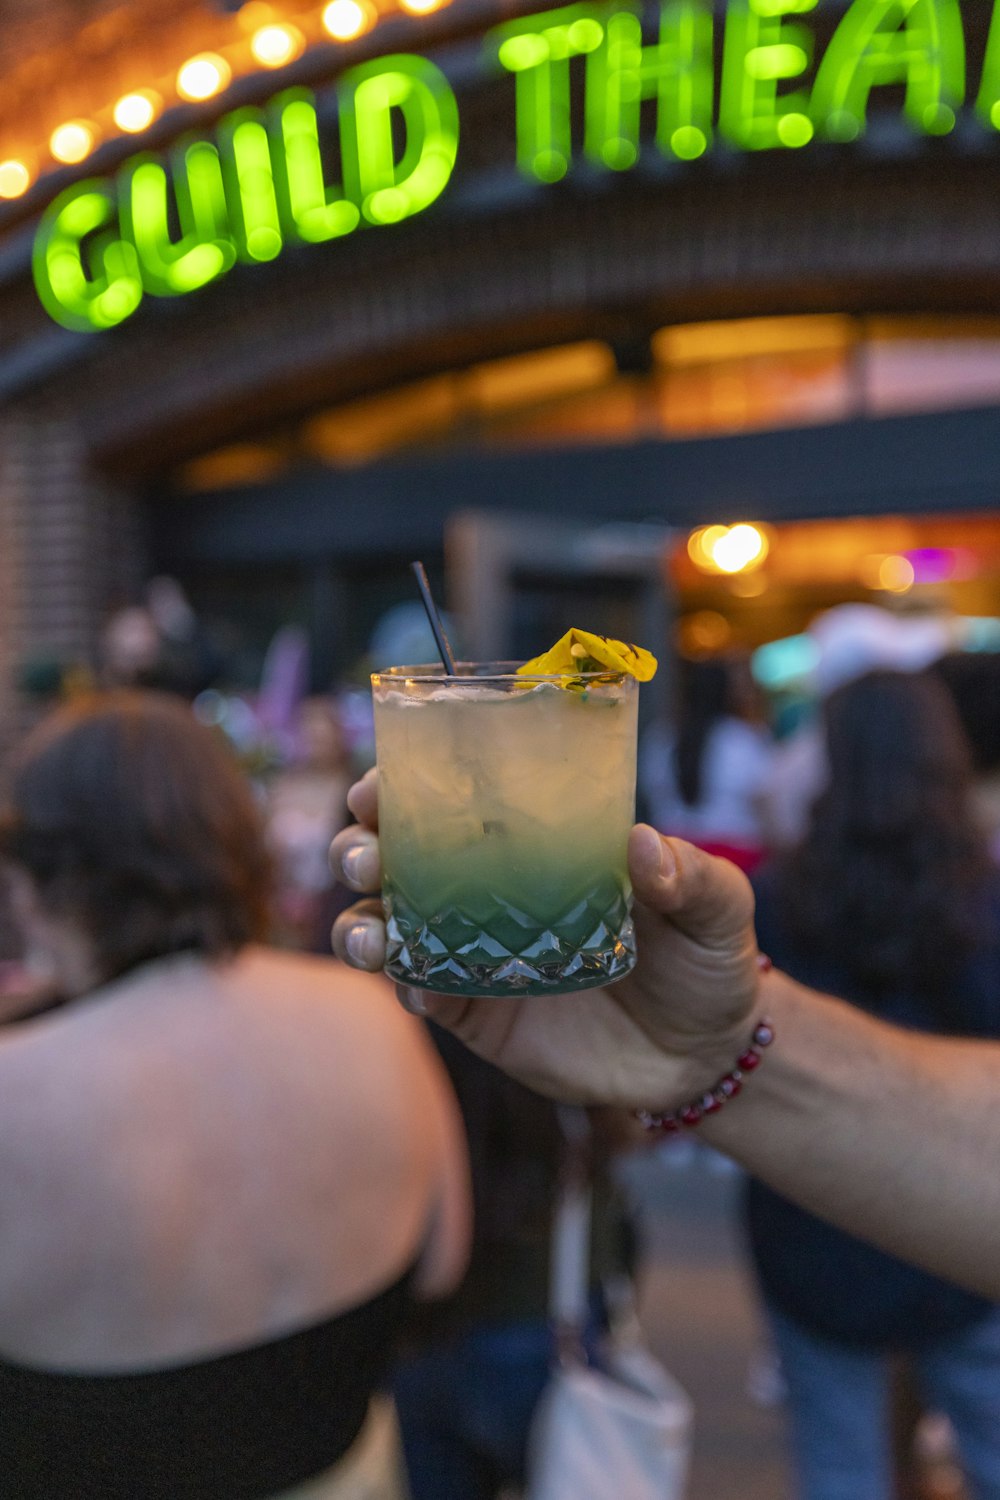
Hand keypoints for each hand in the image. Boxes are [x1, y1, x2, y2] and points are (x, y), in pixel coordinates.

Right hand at [330, 770, 761, 1109]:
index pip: (454, 799)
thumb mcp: (717, 907)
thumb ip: (690, 876)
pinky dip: (402, 981)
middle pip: (395, 855)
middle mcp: (488, 888)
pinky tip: (410, 981)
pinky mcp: (476, 1012)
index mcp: (534, 842)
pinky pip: (420, 990)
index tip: (382, 781)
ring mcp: (474, 951)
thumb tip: (643, 845)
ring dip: (360, 921)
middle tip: (368, 855)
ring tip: (371, 933)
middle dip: (359, 847)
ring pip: (387, 924)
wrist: (706, 1055)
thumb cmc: (706, 959)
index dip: (403, 783)